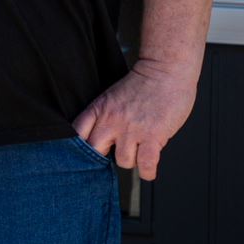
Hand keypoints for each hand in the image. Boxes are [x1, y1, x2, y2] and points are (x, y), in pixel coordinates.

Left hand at [71, 59, 199, 180]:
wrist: (165, 71)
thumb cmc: (143, 84)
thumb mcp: (112, 97)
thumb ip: (105, 116)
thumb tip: (104, 139)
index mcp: (99, 109)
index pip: (77, 133)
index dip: (80, 147)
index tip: (88, 152)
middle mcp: (112, 121)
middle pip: (95, 151)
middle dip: (105, 155)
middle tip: (117, 152)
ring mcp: (132, 130)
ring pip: (122, 161)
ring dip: (132, 161)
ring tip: (139, 154)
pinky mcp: (153, 136)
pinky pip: (145, 164)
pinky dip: (147, 172)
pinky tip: (149, 170)